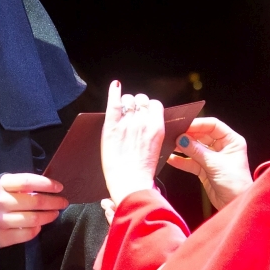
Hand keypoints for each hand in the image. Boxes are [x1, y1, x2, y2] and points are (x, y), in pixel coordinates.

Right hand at [0, 173, 66, 247]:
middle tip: (63, 202)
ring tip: (54, 214)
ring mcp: (0, 221)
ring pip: (33, 219)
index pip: (28, 181)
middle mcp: (1, 201)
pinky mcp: (0, 237)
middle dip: (54, 202)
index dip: (46, 184)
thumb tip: (40, 190)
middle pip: (35, 202)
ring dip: (48, 217)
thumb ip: (14, 186)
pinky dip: (35, 231)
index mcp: (0, 184)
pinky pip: (25, 234)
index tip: (59, 187)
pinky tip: (39, 227)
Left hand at [100, 81, 165, 201]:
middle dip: (137, 104)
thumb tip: (149, 121)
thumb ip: (153, 132)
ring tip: (122, 110)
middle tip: (132, 113)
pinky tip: (115, 86)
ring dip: (126, 102)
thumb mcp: (157, 148)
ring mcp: (127, 123)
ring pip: (128, 100)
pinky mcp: (112, 126)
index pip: (155, 104)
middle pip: (141, 100)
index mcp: (157, 127)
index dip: (148, 107)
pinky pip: (114, 103)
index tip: (144, 112)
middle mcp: (143, 121)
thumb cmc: (142, 171)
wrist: (130, 183)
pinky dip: (114, 92)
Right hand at [167, 117, 252, 209]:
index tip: (184, 125)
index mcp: (231, 141)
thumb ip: (197, 151)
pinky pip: (192, 162)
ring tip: (170, 145)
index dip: (198, 124)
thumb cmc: (235, 184)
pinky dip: (182, 161)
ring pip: (195, 149)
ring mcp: (213, 158)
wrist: (235, 204)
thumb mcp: (215, 164)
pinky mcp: (205, 170)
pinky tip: (172, 159)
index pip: (213, 125)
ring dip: (183, 148)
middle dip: (188, 136)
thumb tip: (182, 139)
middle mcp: (223, 147)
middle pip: (202, 135)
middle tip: (174, 135)